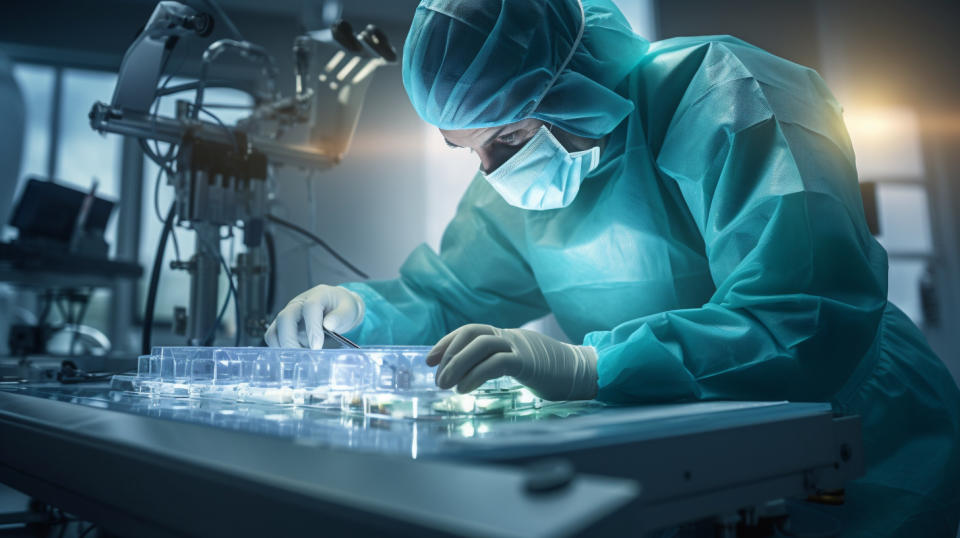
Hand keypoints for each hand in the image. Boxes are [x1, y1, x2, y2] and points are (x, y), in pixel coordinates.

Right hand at [264, 285, 363, 348]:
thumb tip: (329, 325)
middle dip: (291, 340)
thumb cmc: (342, 307)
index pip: (310, 307)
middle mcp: (298, 304)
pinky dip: (279, 348)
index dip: (312, 327)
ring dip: (282, 346)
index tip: (317, 346)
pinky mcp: (284, 327)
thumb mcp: (348, 309)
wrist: (336, 307)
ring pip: (274, 329)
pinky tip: (294, 356)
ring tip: (298, 359)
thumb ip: (340, 316)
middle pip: (285, 318)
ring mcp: (289, 315)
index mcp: (317, 295)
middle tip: (304, 357)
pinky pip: (274, 338)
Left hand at [427, 324, 597, 400]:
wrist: (582, 373)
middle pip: (471, 333)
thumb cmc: (549, 373)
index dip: (447, 342)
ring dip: (458, 364)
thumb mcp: (518, 364)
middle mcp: (510, 336)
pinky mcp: (529, 360)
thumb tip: (468, 376)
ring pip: (481, 344)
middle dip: (449, 354)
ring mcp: (520, 346)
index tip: (429, 359)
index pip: (469, 331)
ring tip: (446, 385)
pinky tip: (465, 388)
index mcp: (505, 336)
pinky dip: (476, 374)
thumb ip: (497, 363)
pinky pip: (496, 362)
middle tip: (436, 378)